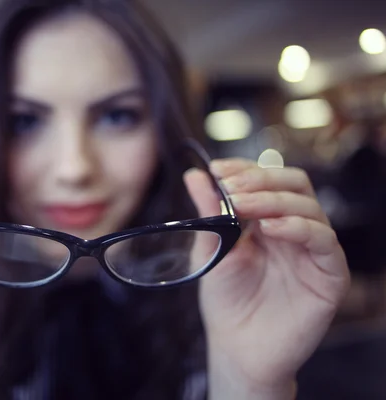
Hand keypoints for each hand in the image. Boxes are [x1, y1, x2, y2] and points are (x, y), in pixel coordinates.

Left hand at [184, 158, 349, 398]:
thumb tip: (193, 175)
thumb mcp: (211, 250)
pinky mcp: (329, 275)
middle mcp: (294, 230)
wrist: (237, 347)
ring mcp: (313, 251)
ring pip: (309, 207)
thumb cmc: (226, 300)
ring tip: (242, 206)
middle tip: (231, 187)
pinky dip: (298, 227)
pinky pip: (324, 241)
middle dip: (261, 180)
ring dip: (273, 200)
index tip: (217, 169)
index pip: (268, 180)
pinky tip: (270, 228)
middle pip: (294, 185)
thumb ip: (207, 212)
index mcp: (267, 220)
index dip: (245, 170)